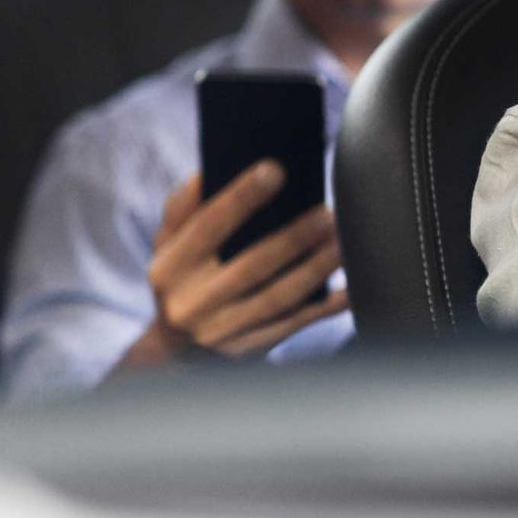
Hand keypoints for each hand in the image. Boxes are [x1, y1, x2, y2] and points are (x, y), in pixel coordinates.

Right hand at [115, 161, 347, 372]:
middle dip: (292, 240)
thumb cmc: (183, 274)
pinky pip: (294, 325)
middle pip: (250, 267)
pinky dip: (323, 308)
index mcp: (169, 268)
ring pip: (277, 299)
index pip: (207, 227)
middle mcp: (192, 303)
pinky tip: (348, 291)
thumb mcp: (169, 243)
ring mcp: (221, 332)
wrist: (176, 347)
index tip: (275, 170)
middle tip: (327, 213)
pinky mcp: (249, 350)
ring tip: (342, 244)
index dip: (240, 198)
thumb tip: (213, 168)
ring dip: (315, 270)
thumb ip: (185, 205)